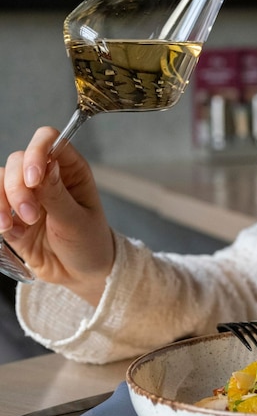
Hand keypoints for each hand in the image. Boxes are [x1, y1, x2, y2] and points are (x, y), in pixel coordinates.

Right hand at [0, 127, 113, 305]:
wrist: (81, 275)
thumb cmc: (90, 243)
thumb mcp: (77, 221)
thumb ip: (57, 195)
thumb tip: (45, 165)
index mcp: (70, 169)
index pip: (47, 140)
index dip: (36, 152)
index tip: (33, 179)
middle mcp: (46, 177)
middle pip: (16, 161)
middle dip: (17, 188)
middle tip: (31, 214)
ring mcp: (26, 196)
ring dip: (2, 202)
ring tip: (15, 226)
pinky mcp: (11, 216)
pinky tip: (10, 231)